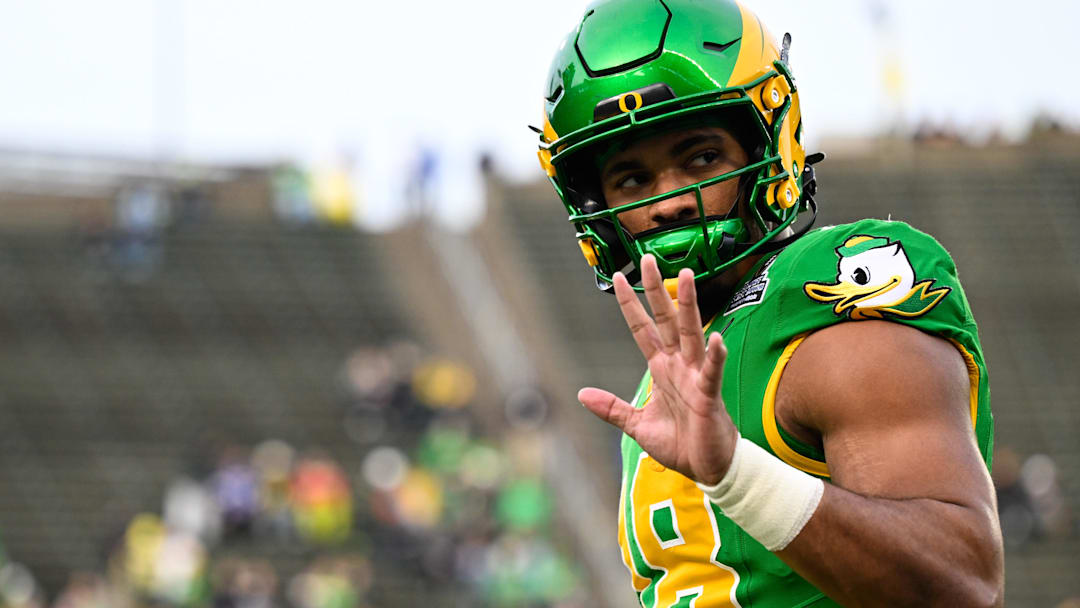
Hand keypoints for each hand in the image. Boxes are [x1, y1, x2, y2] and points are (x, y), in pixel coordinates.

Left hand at [578, 255, 738, 485]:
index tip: (620, 278)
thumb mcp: (636, 424)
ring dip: (688, 306)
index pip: (642, 329)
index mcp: (660, 369)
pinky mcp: (709, 396)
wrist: (707, 468)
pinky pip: (712, 372)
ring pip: (690, 334)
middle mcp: (678, 366)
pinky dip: (714, 355)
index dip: (631, 305)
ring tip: (686, 277)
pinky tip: (715, 337)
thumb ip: (612, 407)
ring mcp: (695, 377)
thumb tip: (582, 393)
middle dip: (657, 290)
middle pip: (665, 320)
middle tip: (648, 259)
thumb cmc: (679, 444)